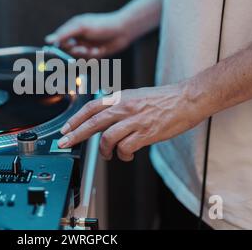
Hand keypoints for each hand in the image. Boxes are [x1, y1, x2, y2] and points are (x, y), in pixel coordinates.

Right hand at [45, 12, 132, 58]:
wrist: (122, 31)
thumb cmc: (101, 24)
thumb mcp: (81, 27)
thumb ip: (64, 33)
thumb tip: (47, 39)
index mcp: (72, 29)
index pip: (58, 41)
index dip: (58, 47)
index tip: (60, 51)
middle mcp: (77, 38)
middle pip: (67, 51)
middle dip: (75, 51)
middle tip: (83, 48)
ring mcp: (85, 46)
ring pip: (77, 58)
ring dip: (85, 55)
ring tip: (93, 49)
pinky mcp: (93, 54)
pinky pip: (87, 60)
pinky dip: (93, 57)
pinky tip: (100, 50)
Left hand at [57, 84, 203, 161]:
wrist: (186, 99)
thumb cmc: (162, 99)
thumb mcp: (135, 96)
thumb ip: (117, 106)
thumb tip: (101, 119)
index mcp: (120, 97)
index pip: (91, 108)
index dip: (75, 119)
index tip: (65, 129)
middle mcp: (124, 108)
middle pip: (93, 123)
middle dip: (75, 135)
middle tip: (65, 143)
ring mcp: (135, 121)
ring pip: (108, 138)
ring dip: (105, 150)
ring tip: (109, 154)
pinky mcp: (146, 133)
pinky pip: (125, 148)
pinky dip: (123, 154)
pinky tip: (128, 154)